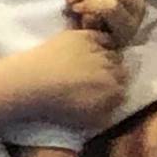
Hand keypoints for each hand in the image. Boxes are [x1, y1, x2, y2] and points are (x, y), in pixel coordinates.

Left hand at [2, 28, 124, 133]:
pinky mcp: (85, 36)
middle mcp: (111, 70)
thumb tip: (119, 101)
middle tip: (95, 76)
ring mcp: (99, 51)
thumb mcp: (88, 120)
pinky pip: (102, 37)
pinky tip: (88, 48)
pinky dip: (99, 41)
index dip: (114, 87)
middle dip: (111, 72)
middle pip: (120, 69)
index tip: (103, 88)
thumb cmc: (57, 106)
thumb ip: (109, 111)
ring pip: (112, 52)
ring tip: (90, 62)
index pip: (124, 87)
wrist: (32, 83)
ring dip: (105, 57)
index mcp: (114, 91)